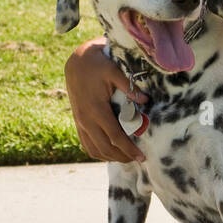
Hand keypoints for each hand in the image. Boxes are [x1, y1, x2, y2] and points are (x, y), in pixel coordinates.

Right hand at [64, 38, 149, 163]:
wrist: (76, 62)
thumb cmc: (97, 65)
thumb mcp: (114, 71)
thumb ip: (129, 87)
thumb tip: (146, 100)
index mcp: (97, 109)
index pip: (115, 137)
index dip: (129, 149)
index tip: (141, 157)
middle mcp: (86, 119)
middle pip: (105, 148)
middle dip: (122, 157)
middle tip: (137, 160)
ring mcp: (80, 122)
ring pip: (93, 149)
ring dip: (109, 157)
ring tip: (125, 158)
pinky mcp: (78, 121)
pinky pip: (85, 143)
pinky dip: (97, 152)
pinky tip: (108, 152)